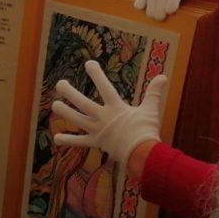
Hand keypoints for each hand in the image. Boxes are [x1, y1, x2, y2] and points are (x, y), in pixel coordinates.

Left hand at [51, 60, 166, 163]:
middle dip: (70, 93)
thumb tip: (163, 76)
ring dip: (65, 112)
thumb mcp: (151, 109)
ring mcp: (97, 130)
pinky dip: (68, 140)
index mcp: (116, 107)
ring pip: (77, 120)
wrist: (141, 153)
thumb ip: (154, 92)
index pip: (104, 87)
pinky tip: (56, 138)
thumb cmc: (146, 130)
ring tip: (54, 105)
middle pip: (82, 103)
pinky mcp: (96, 142)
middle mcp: (103, 117)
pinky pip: (80, 141)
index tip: (88, 63)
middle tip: (60, 84)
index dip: (96, 74)